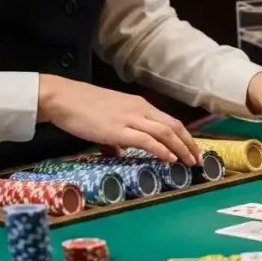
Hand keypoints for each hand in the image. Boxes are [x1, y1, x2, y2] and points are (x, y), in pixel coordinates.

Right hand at [37, 74, 201, 164]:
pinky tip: (170, 158)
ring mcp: (130, 118)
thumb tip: (118, 152)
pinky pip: (147, 140)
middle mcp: (140, 110)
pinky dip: (162, 149)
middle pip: (174, 126)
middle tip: (199, 160)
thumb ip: (117, 137)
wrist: (62, 98)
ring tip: (190, 162)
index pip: (171, 121)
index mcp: (140, 106)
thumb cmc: (82, 108)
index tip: (194, 150)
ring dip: (181, 148)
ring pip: (165, 132)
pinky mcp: (117, 129)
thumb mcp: (108, 120)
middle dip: (189, 144)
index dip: (185, 137)